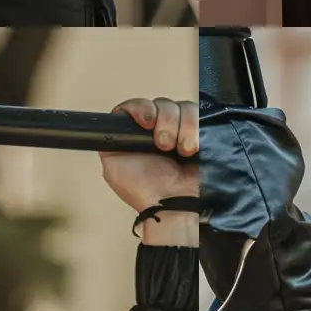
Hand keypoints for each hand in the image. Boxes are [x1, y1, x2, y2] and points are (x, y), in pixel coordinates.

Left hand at [99, 98, 198, 244]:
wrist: (175, 207)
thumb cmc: (146, 193)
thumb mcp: (113, 167)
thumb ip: (109, 142)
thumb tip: (109, 125)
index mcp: (137, 136)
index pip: (137, 106)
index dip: (142, 109)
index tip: (147, 121)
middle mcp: (159, 131)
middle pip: (162, 104)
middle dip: (165, 122)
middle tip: (165, 145)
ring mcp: (181, 131)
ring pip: (183, 108)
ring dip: (183, 128)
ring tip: (182, 151)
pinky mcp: (201, 134)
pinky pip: (201, 116)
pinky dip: (197, 129)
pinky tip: (193, 149)